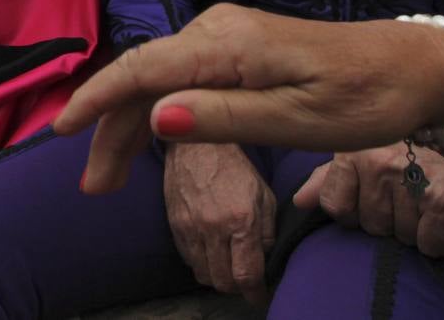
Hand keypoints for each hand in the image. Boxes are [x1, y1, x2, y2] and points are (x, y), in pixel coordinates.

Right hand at [57, 5, 443, 192]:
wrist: (413, 68)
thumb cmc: (364, 98)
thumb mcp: (298, 121)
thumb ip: (224, 118)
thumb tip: (155, 117)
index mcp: (228, 43)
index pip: (143, 68)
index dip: (97, 99)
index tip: (60, 131)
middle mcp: (218, 28)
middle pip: (143, 75)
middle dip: (111, 128)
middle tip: (93, 187)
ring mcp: (228, 34)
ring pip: (159, 77)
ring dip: (131, 122)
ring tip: (111, 175)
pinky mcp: (239, 46)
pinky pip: (182, 74)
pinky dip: (159, 108)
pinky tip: (151, 138)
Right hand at [164, 142, 274, 302]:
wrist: (197, 146)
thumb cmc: (236, 168)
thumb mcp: (263, 195)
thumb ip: (267, 230)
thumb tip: (266, 259)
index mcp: (241, 220)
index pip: (247, 273)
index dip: (255, 293)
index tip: (259, 297)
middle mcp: (214, 228)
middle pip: (223, 281)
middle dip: (237, 288)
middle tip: (244, 281)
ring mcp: (191, 229)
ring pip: (204, 275)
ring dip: (218, 278)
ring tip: (227, 267)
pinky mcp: (175, 227)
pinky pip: (189, 260)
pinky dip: (201, 264)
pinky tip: (211, 252)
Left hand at [294, 145, 443, 255]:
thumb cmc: (420, 147)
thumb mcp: (368, 152)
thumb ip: (331, 178)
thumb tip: (300, 201)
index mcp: (356, 150)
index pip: (336, 205)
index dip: (355, 210)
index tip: (376, 197)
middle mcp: (380, 163)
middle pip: (370, 224)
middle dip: (390, 219)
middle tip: (410, 196)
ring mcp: (411, 181)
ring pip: (400, 236)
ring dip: (417, 228)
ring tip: (429, 201)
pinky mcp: (443, 201)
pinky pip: (430, 244)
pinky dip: (441, 239)